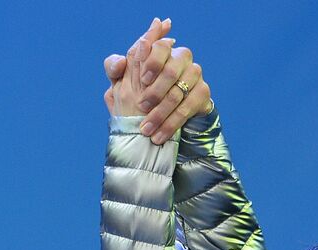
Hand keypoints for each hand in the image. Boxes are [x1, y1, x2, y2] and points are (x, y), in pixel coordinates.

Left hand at [103, 18, 213, 144]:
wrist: (162, 116)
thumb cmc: (137, 95)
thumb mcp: (120, 82)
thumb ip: (113, 69)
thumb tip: (121, 62)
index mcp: (160, 48)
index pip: (159, 46)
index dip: (152, 62)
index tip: (143, 80)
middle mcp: (180, 56)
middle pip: (171, 70)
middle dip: (154, 92)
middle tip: (141, 107)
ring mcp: (194, 73)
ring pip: (178, 92)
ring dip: (160, 113)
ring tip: (146, 129)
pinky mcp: (203, 91)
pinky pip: (189, 107)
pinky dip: (172, 123)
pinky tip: (160, 135)